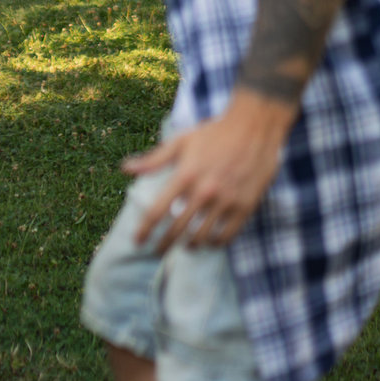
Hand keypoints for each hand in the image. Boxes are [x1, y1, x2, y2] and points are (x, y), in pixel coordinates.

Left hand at [127, 89, 295, 252]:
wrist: (254, 128)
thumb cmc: (214, 133)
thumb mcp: (181, 141)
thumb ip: (154, 159)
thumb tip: (125, 169)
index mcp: (185, 175)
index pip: (158, 211)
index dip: (145, 230)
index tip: (137, 241)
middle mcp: (203, 192)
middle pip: (177, 229)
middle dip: (164, 244)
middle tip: (157, 252)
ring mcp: (225, 201)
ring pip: (202, 236)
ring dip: (190, 245)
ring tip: (185, 247)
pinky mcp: (245, 207)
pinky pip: (227, 235)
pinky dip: (215, 242)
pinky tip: (209, 241)